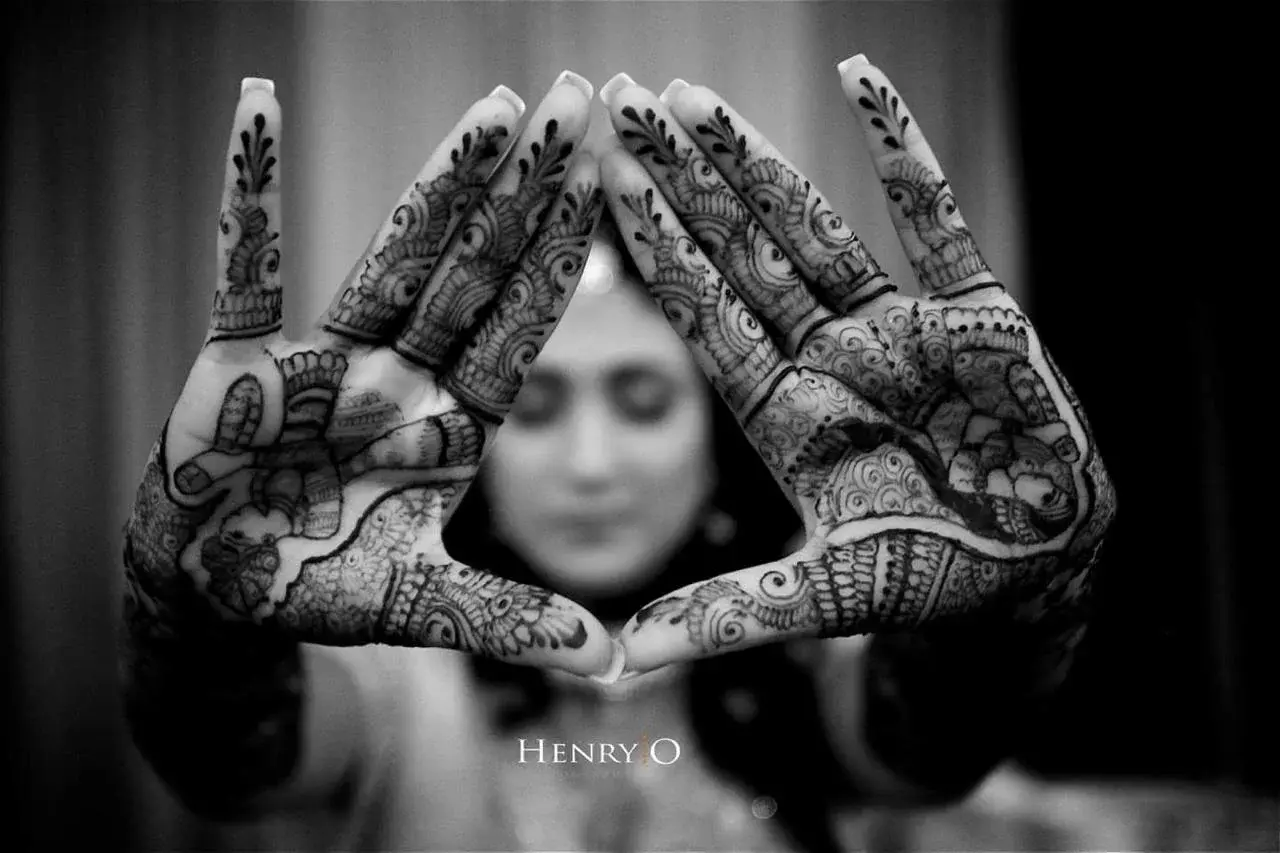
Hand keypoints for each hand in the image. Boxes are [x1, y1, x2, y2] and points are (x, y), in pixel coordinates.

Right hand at [122, 72, 616, 676]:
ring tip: (492, 106)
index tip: (612, 185)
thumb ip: (513, 622)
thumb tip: (614, 664)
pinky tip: (256, 107)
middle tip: (577, 100)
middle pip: (475, 272)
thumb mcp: (426, 607)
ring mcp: (324, 362)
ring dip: (438, 182)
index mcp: (452, 427)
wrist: (219, 591)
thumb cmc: (323, 588)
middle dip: (525, 193)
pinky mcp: (241, 361)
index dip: (565, 261)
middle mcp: (401, 379)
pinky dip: (248, 193)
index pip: (522, 330)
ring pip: (390, 258)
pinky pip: (245, 266)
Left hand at [597, 57, 1115, 674]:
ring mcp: (898, 330)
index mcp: (785, 414)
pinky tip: (862, 82)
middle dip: (682, 182)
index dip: (655, 251)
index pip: (705, 317)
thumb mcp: (825, 595)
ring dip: (757, 160)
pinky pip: (936, 221)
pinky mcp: (975, 316)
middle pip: (741, 254)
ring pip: (815, 226)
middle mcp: (828, 359)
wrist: (1036, 570)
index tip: (600, 184)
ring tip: (694, 96)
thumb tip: (627, 659)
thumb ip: (733, 613)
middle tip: (621, 102)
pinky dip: (903, 153)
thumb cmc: (930, 582)